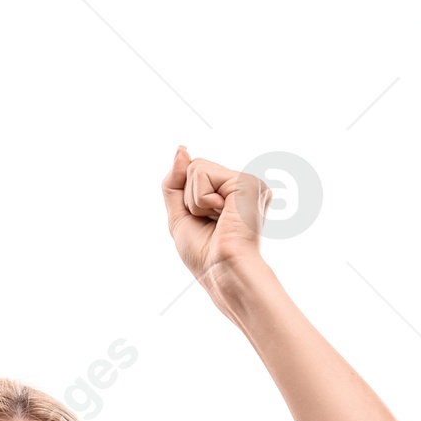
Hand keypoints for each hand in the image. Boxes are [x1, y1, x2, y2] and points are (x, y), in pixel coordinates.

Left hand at [161, 146, 269, 298]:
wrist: (222, 272)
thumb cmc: (205, 254)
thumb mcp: (180, 215)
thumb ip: (175, 181)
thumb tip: (181, 148)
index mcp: (229, 195)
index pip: (193, 175)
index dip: (187, 200)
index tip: (206, 223)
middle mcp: (240, 186)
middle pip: (193, 167)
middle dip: (190, 199)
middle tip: (212, 222)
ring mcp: (245, 181)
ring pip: (195, 167)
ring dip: (195, 201)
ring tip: (218, 219)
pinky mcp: (246, 180)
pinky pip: (202, 173)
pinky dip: (202, 199)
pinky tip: (223, 215)